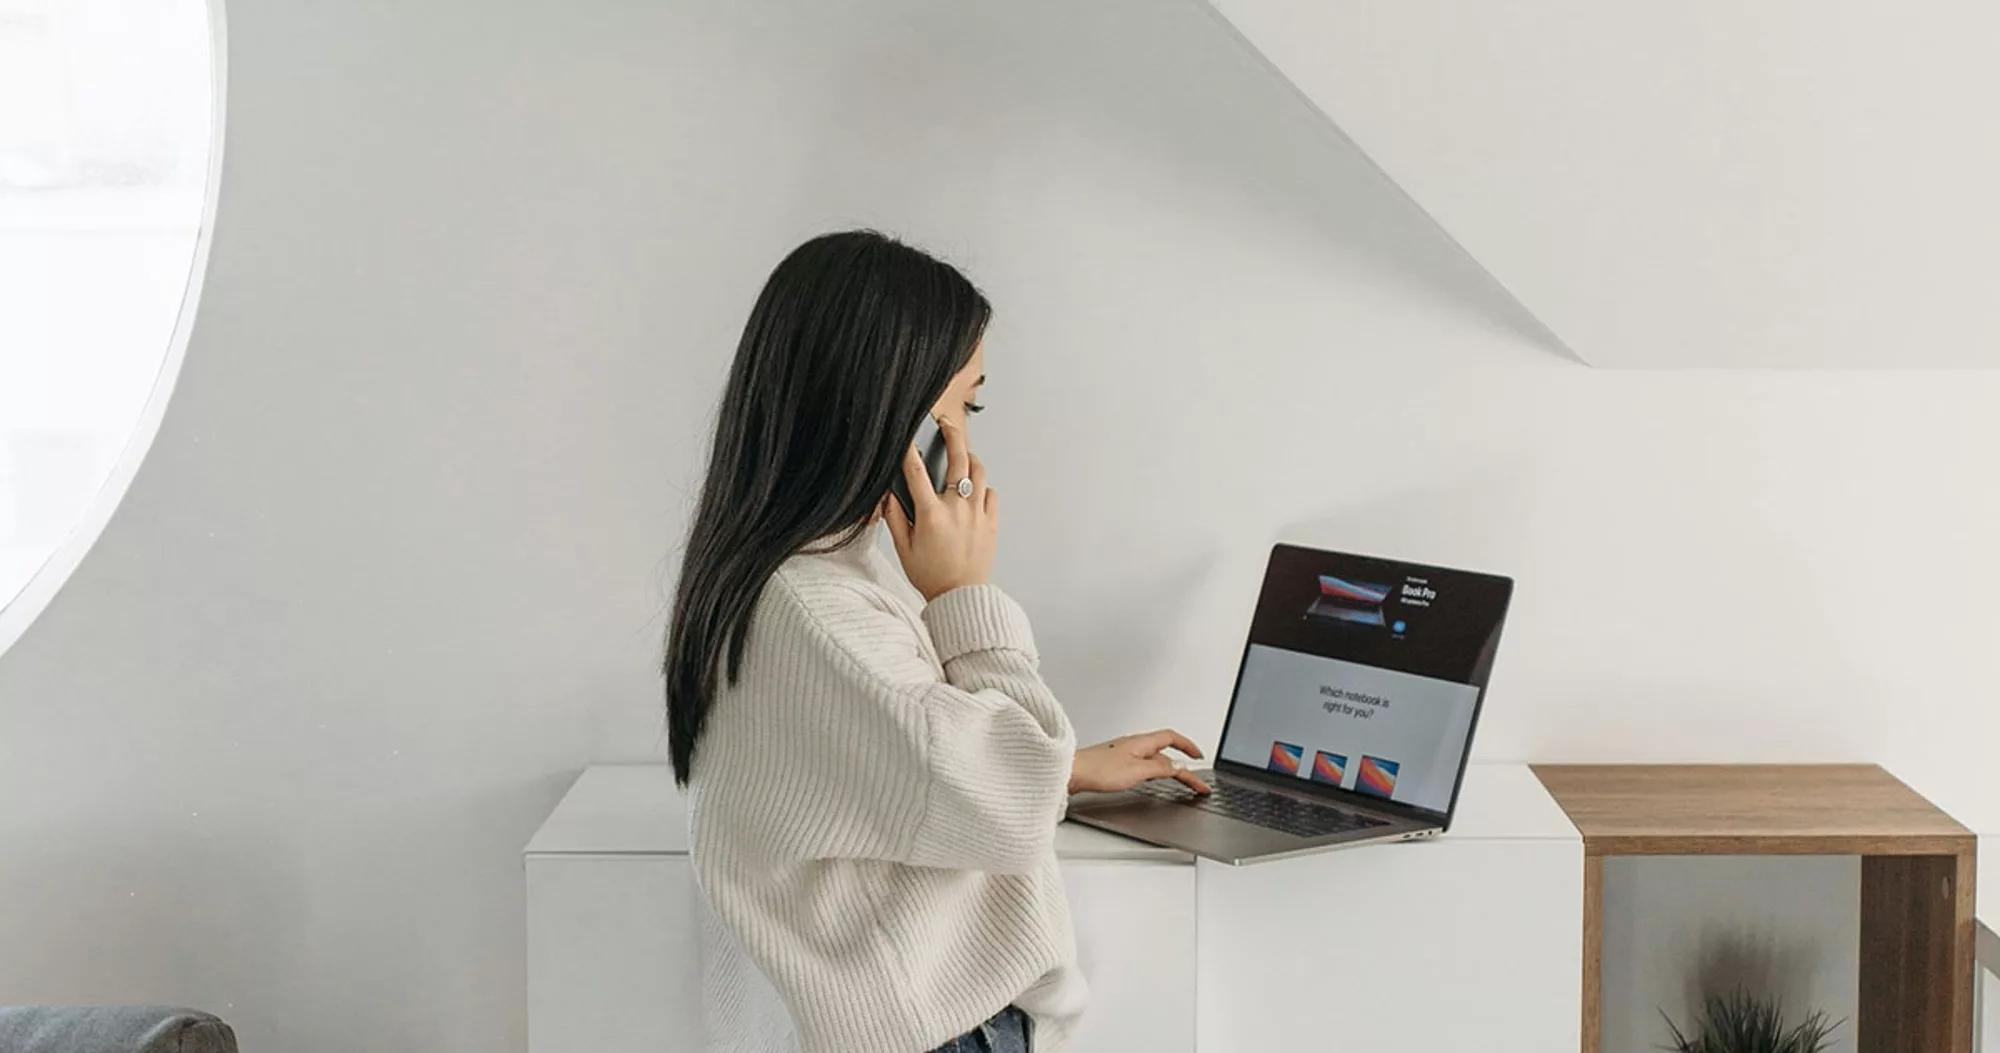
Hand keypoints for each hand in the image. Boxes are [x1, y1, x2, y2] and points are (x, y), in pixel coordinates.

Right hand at [883, 416, 996, 601]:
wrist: (961, 598)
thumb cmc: (930, 576)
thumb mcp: (904, 548)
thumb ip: (895, 517)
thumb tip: (887, 494)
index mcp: (931, 514)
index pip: (915, 471)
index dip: (908, 449)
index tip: (906, 436)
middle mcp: (957, 508)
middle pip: (958, 458)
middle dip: (951, 434)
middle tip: (946, 423)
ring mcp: (977, 513)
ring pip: (979, 471)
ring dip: (969, 458)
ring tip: (962, 454)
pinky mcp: (991, 522)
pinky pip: (990, 492)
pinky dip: (981, 486)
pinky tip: (972, 489)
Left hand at [1069, 730, 1210, 795]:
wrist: (1070, 773)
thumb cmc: (1097, 769)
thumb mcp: (1136, 771)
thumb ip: (1159, 769)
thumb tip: (1178, 767)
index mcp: (1141, 742)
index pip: (1171, 738)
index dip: (1188, 746)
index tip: (1199, 757)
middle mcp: (1132, 745)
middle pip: (1164, 751)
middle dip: (1182, 764)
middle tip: (1194, 780)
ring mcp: (1123, 754)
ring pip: (1153, 759)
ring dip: (1168, 768)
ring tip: (1178, 781)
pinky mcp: (1114, 764)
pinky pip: (1141, 765)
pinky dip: (1153, 772)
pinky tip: (1149, 780)